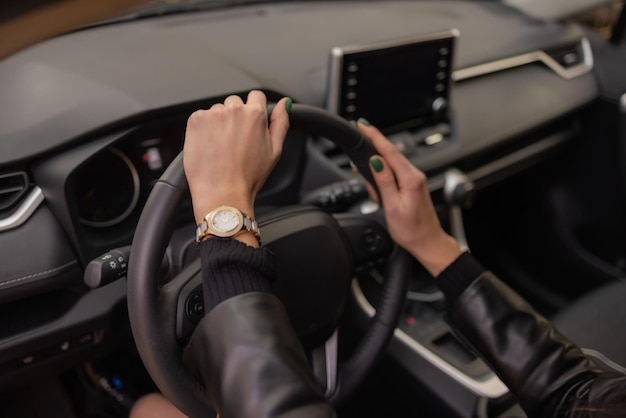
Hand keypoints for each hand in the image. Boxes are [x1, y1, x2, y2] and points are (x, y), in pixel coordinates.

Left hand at [183, 90, 290, 245]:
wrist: (222, 192)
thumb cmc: (248, 177)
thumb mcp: (274, 151)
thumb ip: (281, 123)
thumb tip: (284, 103)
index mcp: (255, 115)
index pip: (256, 96)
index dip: (254, 110)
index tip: (249, 124)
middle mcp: (234, 110)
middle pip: (235, 103)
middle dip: (235, 117)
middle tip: (234, 142)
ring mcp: (213, 114)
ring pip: (217, 111)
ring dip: (218, 123)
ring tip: (220, 148)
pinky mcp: (196, 120)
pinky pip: (201, 118)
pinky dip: (203, 129)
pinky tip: (209, 147)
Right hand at [357, 119, 461, 275]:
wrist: (428, 242)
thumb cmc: (412, 230)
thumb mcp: (393, 206)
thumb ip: (384, 181)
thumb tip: (375, 161)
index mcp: (410, 178)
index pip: (389, 150)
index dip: (374, 136)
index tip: (363, 125)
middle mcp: (415, 176)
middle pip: (390, 153)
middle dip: (372, 146)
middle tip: (356, 144)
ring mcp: (414, 180)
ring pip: (391, 163)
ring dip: (376, 165)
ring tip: (366, 178)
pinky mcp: (412, 186)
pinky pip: (395, 173)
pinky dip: (382, 175)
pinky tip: (376, 186)